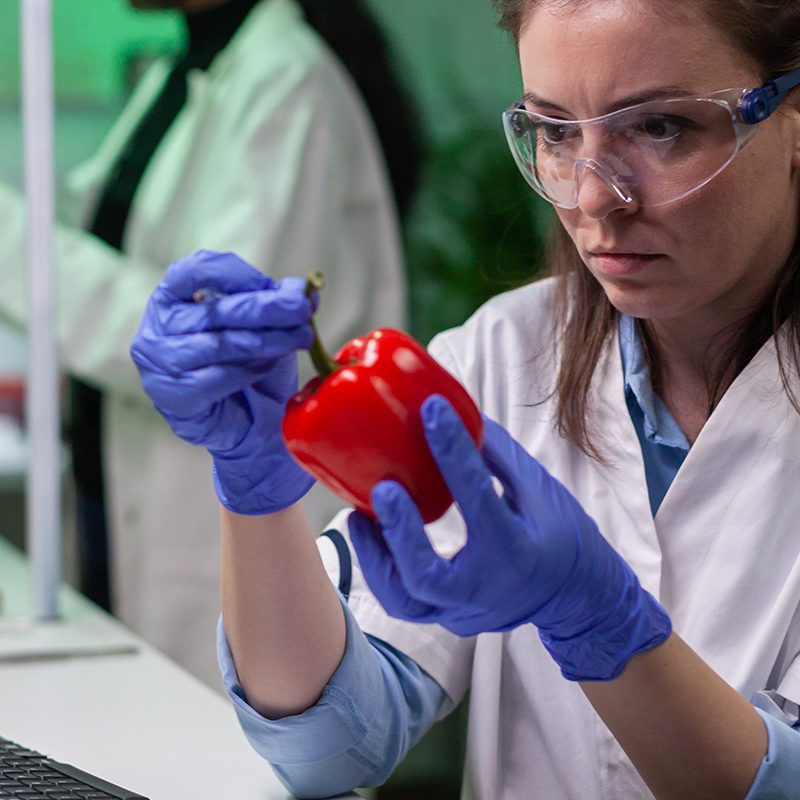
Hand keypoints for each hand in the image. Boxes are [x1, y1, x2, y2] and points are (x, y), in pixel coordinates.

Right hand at [130, 249, 314, 513]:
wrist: (247, 424)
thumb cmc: (249, 366)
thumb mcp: (267, 326)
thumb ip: (280, 302)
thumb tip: (304, 288)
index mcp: (172, 296)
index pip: (195, 270)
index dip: (235, 273)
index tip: (271, 283)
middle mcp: (158, 325)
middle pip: (216, 309)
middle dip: (267, 307)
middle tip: (301, 308)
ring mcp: (159, 361)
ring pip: (221, 343)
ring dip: (267, 340)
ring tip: (300, 337)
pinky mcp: (172, 395)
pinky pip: (218, 377)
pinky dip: (249, 370)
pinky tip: (269, 366)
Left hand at [348, 394, 670, 680]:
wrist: (582, 600)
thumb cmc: (565, 537)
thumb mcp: (540, 491)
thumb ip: (497, 456)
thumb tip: (459, 414)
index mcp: (517, 550)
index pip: (478, 496)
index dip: (453, 449)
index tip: (432, 410)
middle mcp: (487, 589)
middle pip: (426, 576)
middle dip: (399, 532)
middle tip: (382, 488)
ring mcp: (466, 612)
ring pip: (404, 600)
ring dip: (376, 557)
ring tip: (360, 516)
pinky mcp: (452, 618)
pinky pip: (407, 602)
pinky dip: (384, 569)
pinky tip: (372, 535)